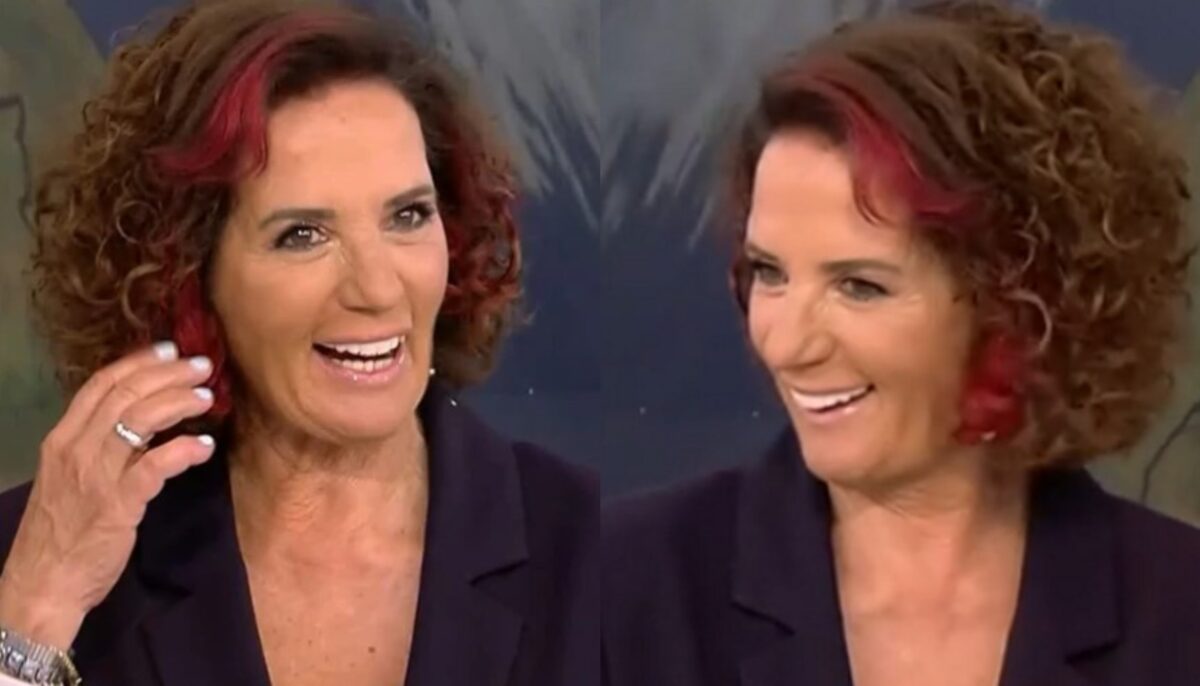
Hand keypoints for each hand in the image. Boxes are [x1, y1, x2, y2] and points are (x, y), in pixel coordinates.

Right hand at [0, 341, 216, 649]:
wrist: (44, 584)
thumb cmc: (61, 533)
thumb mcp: (69, 479)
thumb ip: (98, 448)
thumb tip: (141, 420)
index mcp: (61, 439)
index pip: (100, 384)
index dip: (138, 362)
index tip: (169, 350)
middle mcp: (75, 449)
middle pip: (125, 394)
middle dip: (168, 374)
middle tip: (202, 366)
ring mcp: (96, 475)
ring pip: (140, 419)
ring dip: (179, 402)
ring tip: (207, 397)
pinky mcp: (118, 504)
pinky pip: (156, 465)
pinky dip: (184, 450)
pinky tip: (205, 447)